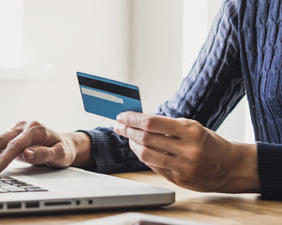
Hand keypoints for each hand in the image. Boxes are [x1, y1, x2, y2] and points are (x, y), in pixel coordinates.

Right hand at [0, 121, 93, 174]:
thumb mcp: (60, 154)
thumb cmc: (63, 150)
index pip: (15, 144)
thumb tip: (27, 153)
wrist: (63, 143)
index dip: (3, 158)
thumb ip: (44, 153)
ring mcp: (14, 130)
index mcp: (35, 129)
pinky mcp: (9, 136)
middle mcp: (22, 127)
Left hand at [114, 111, 258, 192]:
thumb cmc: (209, 143)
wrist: (231, 167)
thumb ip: (168, 126)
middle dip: (127, 131)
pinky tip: (140, 150)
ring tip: (128, 138)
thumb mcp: (193, 128)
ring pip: (146, 154)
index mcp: (190, 131)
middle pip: (145, 139)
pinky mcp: (179, 179)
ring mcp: (182, 166)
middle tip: (119, 126)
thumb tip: (138, 121)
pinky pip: (153, 165)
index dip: (133, 119)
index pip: (152, 122)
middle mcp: (187, 149)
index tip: (122, 116)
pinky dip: (143, 156)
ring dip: (132, 145)